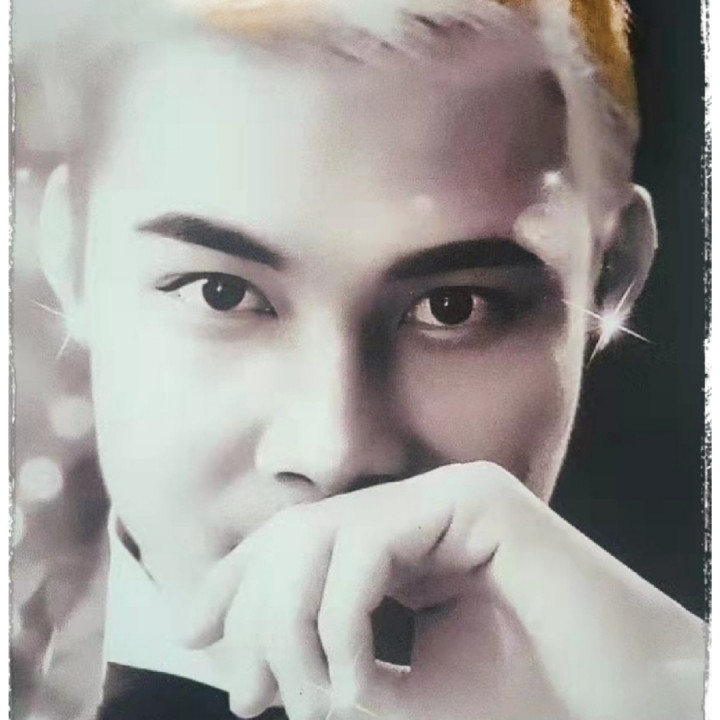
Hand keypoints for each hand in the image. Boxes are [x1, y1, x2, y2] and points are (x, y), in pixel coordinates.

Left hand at [181, 462, 705, 719]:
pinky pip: (369, 545)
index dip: (239, 581)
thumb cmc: (527, 707)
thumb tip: (248, 656)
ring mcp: (451, 494)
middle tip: (246, 697)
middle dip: (255, 612)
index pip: (303, 542)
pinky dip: (342, 618)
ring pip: (323, 535)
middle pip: (300, 535)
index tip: (195, 634)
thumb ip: (333, 661)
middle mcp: (426, 505)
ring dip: (294, 624)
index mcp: (409, 540)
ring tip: (314, 701)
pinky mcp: (478, 498)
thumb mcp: (402, 691)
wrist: (634, 711)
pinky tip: (359, 686)